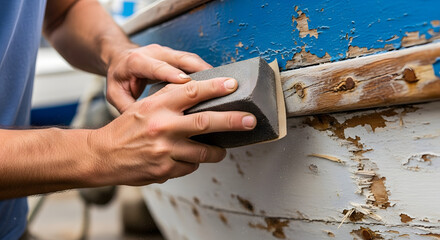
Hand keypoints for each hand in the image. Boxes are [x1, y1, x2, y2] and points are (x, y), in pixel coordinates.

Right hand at [88, 77, 255, 185]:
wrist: (102, 156)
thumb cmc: (126, 130)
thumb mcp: (144, 107)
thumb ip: (170, 103)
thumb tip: (201, 98)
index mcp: (157, 106)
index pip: (192, 91)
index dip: (215, 87)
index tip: (233, 85)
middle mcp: (163, 126)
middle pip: (206, 122)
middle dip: (233, 120)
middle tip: (250, 120)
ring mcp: (165, 150)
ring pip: (204, 152)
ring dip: (217, 151)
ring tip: (221, 149)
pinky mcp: (165, 170)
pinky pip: (190, 167)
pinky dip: (193, 163)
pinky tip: (184, 159)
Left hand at [106, 44, 212, 112]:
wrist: (120, 57)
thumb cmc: (119, 77)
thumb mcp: (115, 94)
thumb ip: (126, 107)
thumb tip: (140, 125)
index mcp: (136, 61)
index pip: (156, 67)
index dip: (171, 73)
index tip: (185, 82)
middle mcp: (154, 53)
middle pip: (180, 59)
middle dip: (199, 70)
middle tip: (216, 83)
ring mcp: (167, 52)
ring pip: (191, 59)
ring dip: (207, 71)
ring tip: (222, 84)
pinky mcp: (176, 56)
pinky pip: (194, 62)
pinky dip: (206, 72)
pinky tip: (217, 84)